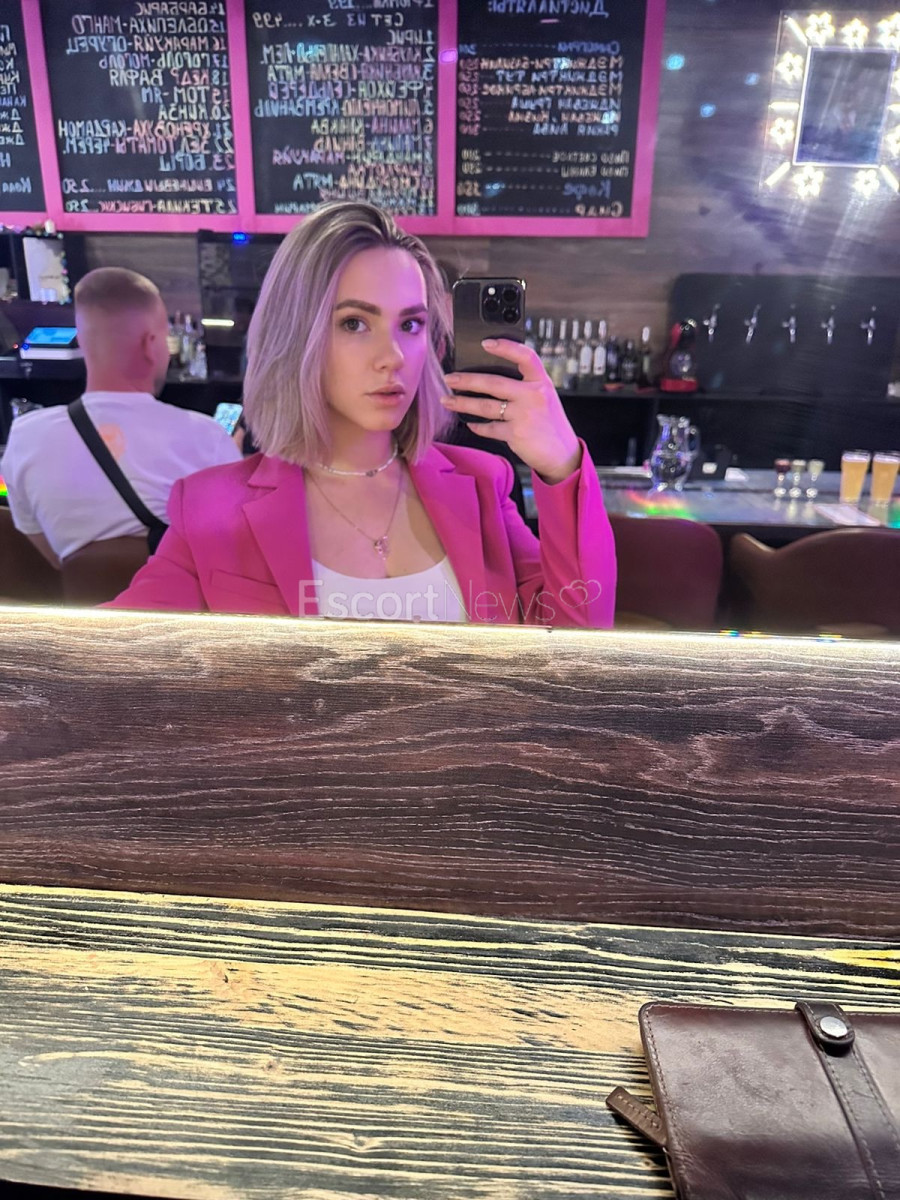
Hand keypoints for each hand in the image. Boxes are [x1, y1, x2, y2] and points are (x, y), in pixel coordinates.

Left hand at [442, 339, 581, 482]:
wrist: (562, 454)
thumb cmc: (550, 424)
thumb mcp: (545, 398)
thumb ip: (525, 386)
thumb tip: (490, 377)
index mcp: (542, 382)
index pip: (525, 357)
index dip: (506, 347)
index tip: (485, 343)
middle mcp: (534, 396)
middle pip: (494, 382)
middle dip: (467, 380)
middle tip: (450, 378)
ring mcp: (524, 415)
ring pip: (485, 406)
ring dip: (462, 403)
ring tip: (447, 400)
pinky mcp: (516, 434)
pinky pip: (489, 427)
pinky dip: (477, 426)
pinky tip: (470, 423)